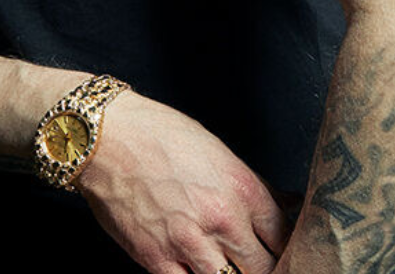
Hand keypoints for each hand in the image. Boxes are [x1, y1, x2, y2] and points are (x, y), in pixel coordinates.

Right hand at [75, 92, 291, 273]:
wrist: (106, 136)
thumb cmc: (158, 134)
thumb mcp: (215, 149)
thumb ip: (252, 185)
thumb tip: (288, 204)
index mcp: (241, 186)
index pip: (283, 235)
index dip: (286, 247)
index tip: (279, 250)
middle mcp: (221, 218)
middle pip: (265, 268)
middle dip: (263, 269)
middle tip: (255, 264)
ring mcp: (190, 243)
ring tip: (228, 268)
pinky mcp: (158, 261)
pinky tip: (196, 271)